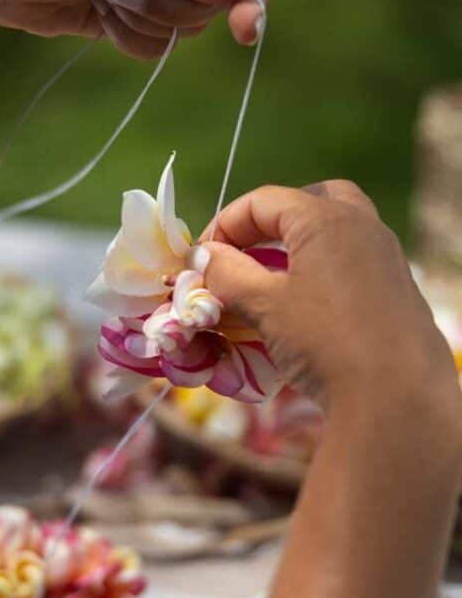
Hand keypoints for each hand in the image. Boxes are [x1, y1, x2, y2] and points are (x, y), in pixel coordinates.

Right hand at [201, 180, 460, 409]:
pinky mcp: (395, 289)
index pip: (262, 201)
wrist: (396, 396)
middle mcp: (362, 225)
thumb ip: (228, 275)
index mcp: (327, 219)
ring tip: (268, 280)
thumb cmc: (325, 340)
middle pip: (308, 202)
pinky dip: (321, 269)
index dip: (223, 226)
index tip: (200, 262)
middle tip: (243, 253)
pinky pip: (351, 260)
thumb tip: (203, 258)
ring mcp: (384, 256)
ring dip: (296, 246)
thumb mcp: (266, 306)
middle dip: (269, 222)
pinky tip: (302, 306)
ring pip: (334, 230)